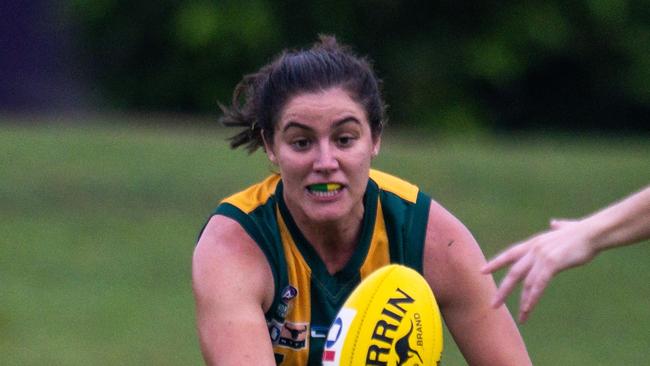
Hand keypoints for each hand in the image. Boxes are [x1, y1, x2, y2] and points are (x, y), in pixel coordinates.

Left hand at [482, 219, 597, 322]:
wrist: (594, 232)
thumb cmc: (582, 231)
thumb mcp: (564, 229)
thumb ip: (557, 227)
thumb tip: (554, 222)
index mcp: (534, 243)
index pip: (509, 254)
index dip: (496, 263)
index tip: (482, 271)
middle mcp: (533, 250)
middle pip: (513, 273)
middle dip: (503, 290)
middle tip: (493, 304)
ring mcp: (541, 256)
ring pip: (526, 283)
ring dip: (523, 301)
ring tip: (521, 317)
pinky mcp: (552, 263)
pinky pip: (539, 284)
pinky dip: (533, 297)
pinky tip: (528, 308)